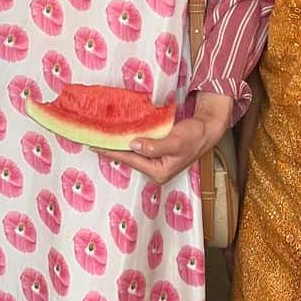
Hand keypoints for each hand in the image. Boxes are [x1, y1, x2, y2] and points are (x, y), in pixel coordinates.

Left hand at [100, 92, 231, 184]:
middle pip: (128, 158)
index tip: (95, 145)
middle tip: (92, 139)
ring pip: (132, 152)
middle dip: (111, 149)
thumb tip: (133, 145)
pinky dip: (127, 139)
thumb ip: (155, 146)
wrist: (207, 129)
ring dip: (118, 144)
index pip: (129, 159)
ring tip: (101, 136)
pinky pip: (138, 146)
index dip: (111, 152)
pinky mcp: (157, 150)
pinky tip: (119, 133)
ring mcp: (156, 160)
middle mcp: (155, 169)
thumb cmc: (194, 136)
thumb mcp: (176, 142)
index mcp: (158, 171)